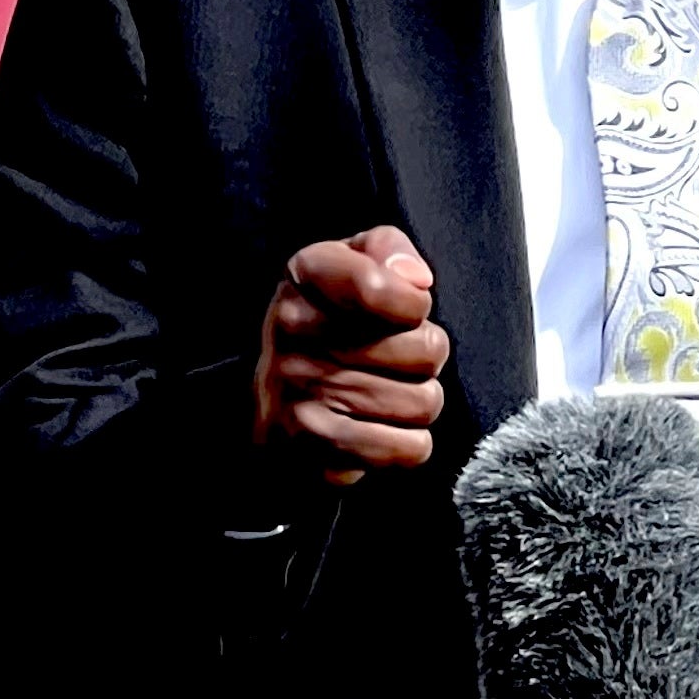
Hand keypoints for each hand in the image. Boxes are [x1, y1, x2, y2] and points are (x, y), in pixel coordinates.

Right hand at [252, 226, 445, 485]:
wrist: (272, 406)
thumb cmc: (331, 328)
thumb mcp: (352, 265)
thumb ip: (387, 249)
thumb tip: (416, 281)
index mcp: (306, 273)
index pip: (379, 287)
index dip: (415, 306)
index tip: (406, 312)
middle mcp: (293, 327)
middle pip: (424, 350)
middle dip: (425, 358)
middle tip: (393, 360)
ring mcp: (300, 388)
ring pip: (423, 402)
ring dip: (417, 404)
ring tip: (384, 395)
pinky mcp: (313, 443)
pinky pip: (409, 448)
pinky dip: (406, 445)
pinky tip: (377, 430)